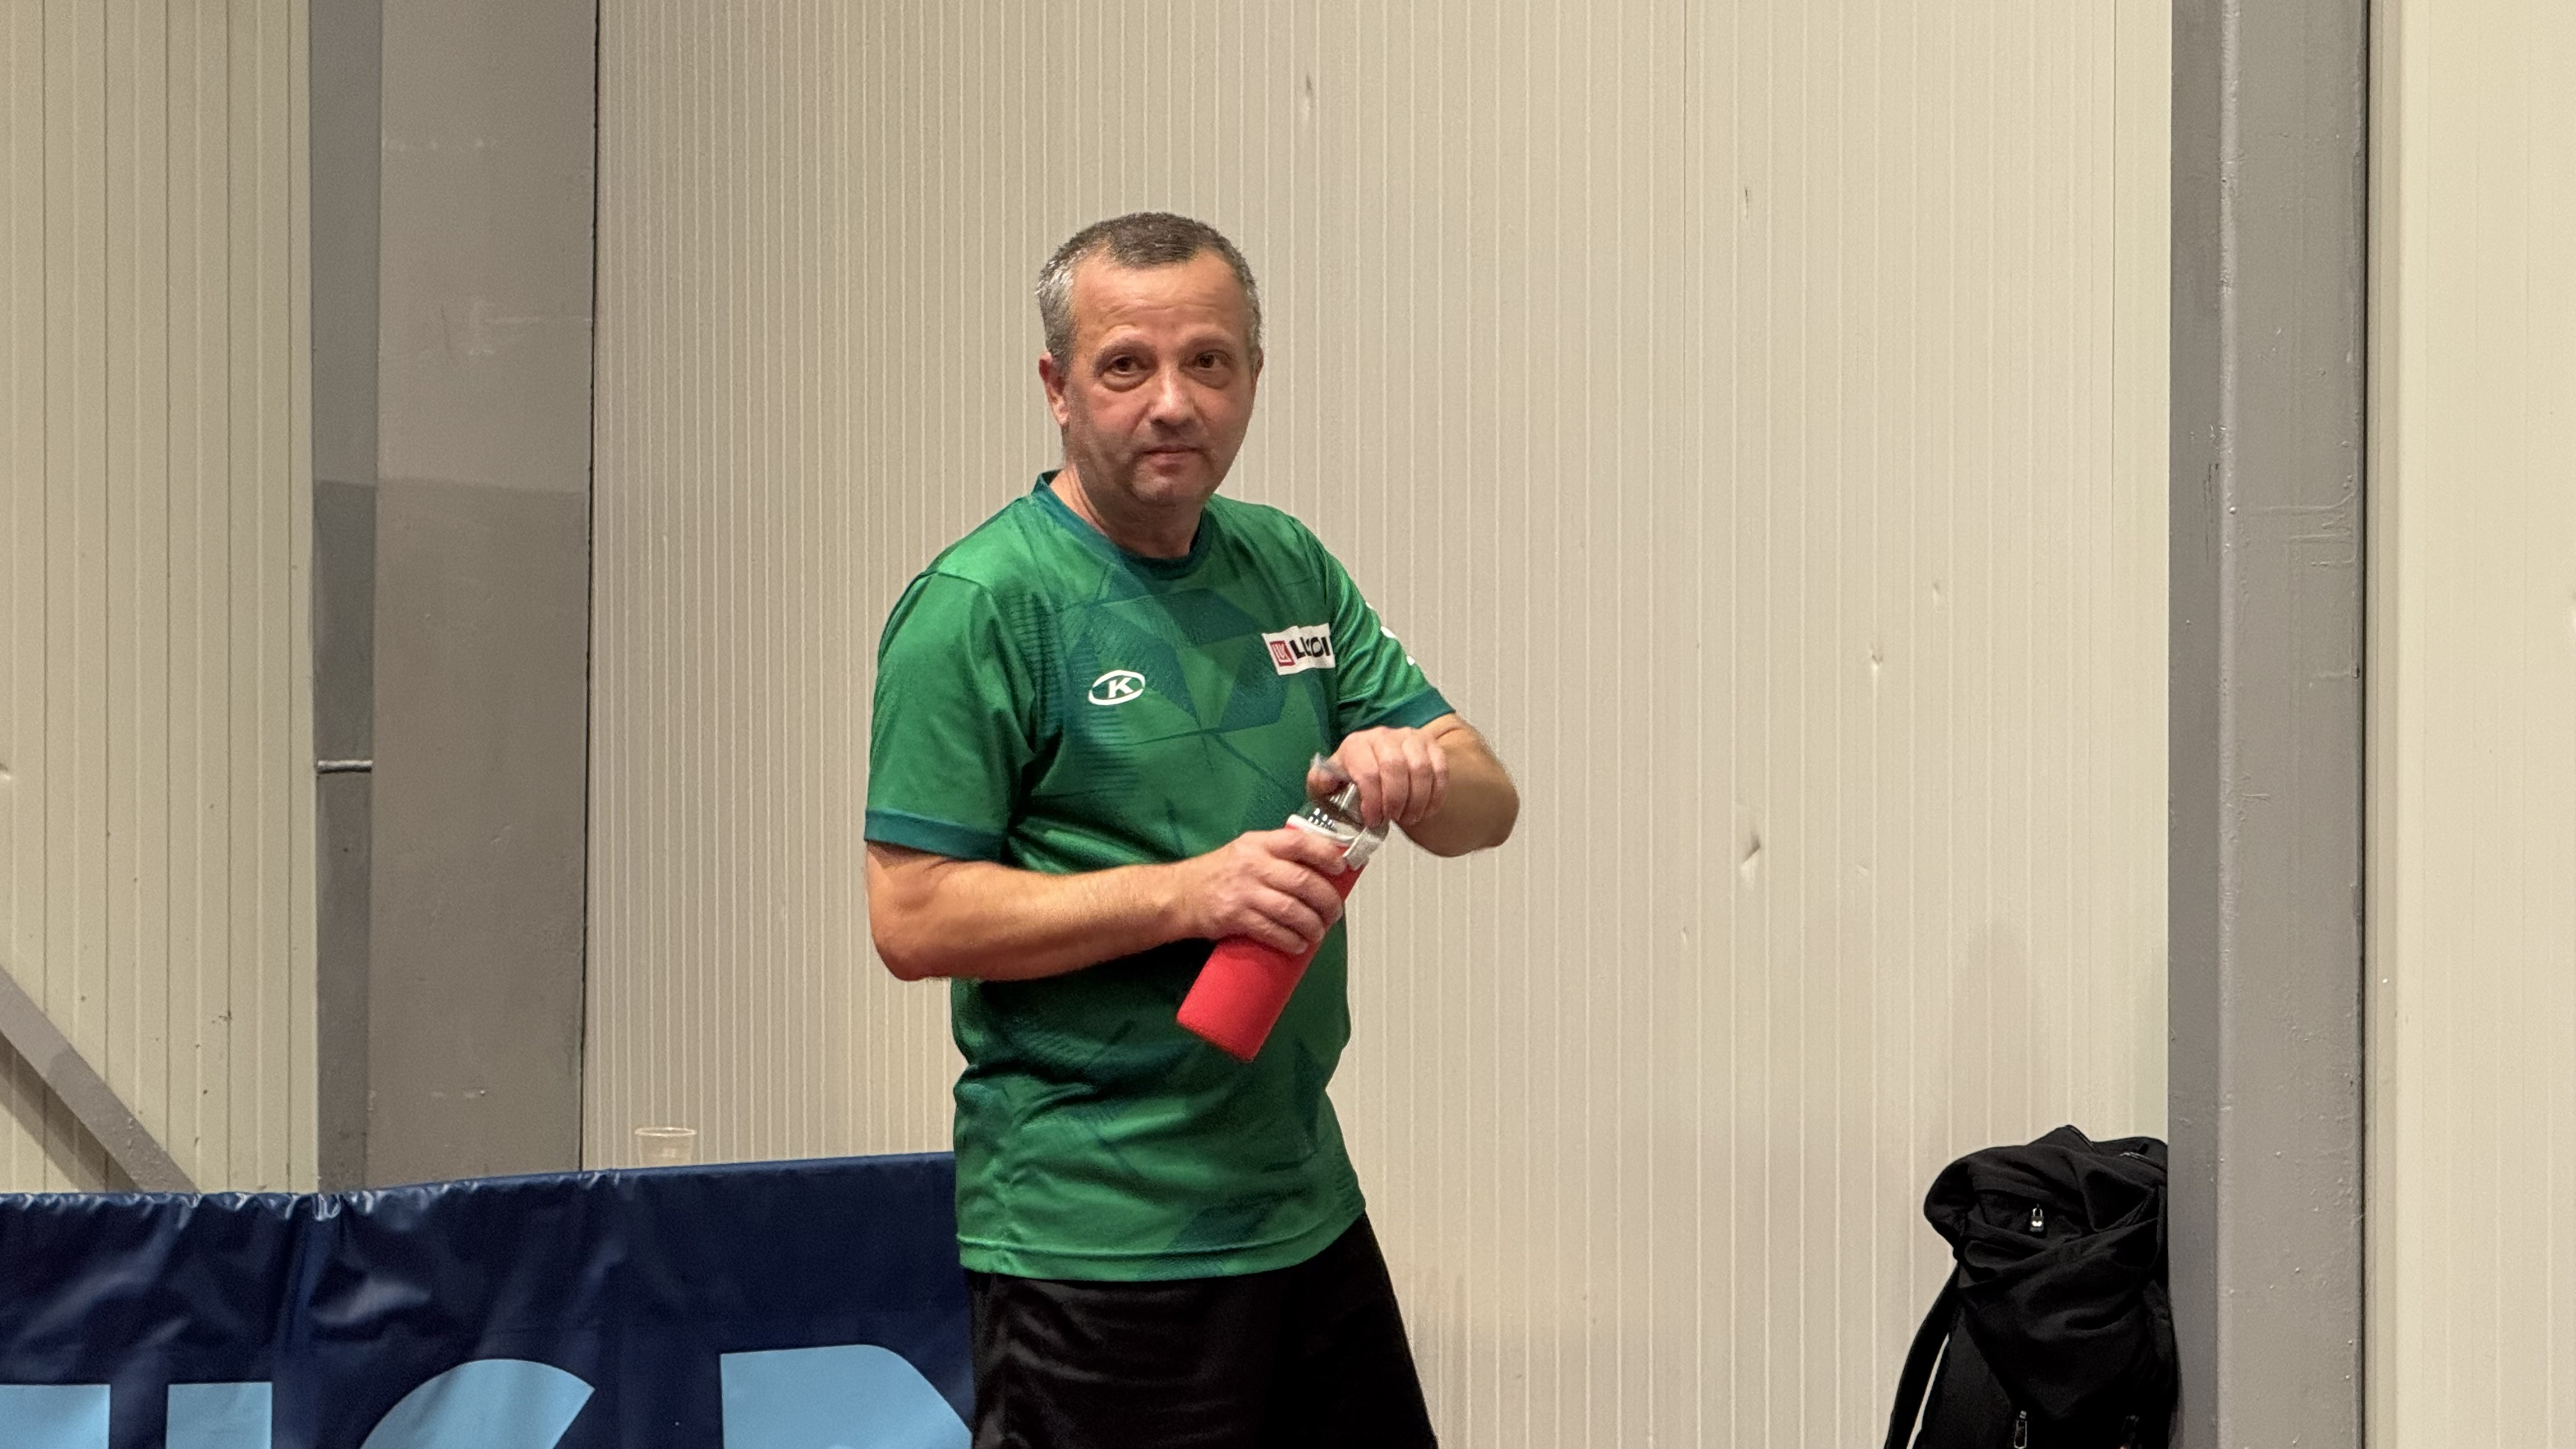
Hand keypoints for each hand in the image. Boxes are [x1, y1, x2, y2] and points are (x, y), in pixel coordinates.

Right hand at [1171, 826, 1350, 954]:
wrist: (1178, 895)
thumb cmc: (1216, 874)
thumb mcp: (1246, 851)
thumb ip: (1278, 853)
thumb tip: (1320, 866)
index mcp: (1258, 843)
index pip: (1300, 842)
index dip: (1327, 854)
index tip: (1342, 868)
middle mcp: (1252, 864)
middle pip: (1303, 881)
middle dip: (1327, 900)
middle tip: (1334, 913)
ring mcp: (1243, 891)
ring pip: (1291, 909)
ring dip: (1312, 925)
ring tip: (1318, 932)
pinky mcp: (1235, 917)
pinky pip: (1272, 931)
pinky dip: (1291, 940)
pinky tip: (1298, 944)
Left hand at [1313, 726, 1448, 829]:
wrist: (1377, 767)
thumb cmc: (1353, 779)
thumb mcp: (1329, 783)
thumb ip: (1322, 782)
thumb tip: (1325, 780)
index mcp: (1356, 745)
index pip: (1367, 772)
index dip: (1373, 802)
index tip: (1373, 820)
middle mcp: (1383, 736)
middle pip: (1395, 768)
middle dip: (1395, 801)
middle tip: (1392, 819)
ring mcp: (1409, 738)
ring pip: (1420, 768)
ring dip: (1417, 800)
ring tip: (1408, 817)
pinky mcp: (1430, 745)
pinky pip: (1440, 770)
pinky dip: (1435, 795)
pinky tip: (1425, 810)